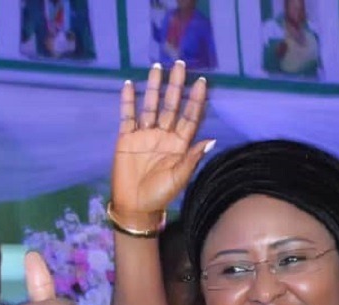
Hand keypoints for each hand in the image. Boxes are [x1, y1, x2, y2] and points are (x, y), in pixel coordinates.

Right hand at [112, 61, 211, 226]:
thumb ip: (193, 158)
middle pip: (171, 105)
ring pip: (150, 105)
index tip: (202, 82)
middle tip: (180, 65)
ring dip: (153, 87)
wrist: (135, 206)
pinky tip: (129, 85)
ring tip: (157, 67)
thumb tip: (212, 139)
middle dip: (175, 86)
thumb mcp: (180, 178)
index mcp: (179, 144)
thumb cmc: (160, 194)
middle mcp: (163, 135)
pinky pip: (127, 116)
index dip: (195, 100)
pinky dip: (128, 101)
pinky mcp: (127, 138)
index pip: (190, 117)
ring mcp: (145, 135)